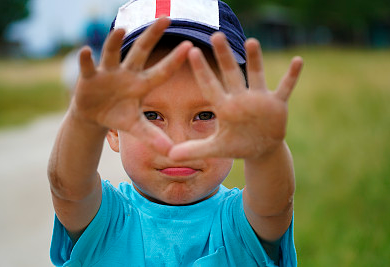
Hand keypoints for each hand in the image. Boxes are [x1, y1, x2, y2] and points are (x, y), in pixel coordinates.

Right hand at [72, 18, 191, 152]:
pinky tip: (85, 51)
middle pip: (141, 51)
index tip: (190, 46)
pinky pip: (88, 66)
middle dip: (152, 35)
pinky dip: (86, 60)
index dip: (174, 60)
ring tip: (121, 30)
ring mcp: (108, 72)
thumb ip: (152, 136)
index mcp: (141, 85)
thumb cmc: (118, 115)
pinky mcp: (90, 77)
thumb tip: (171, 152)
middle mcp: (127, 73)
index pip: (161, 71)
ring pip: (113, 53)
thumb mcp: (135, 127)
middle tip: (165, 18)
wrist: (94, 115)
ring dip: (115, 42)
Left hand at [169, 33, 302, 160]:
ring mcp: (259, 99)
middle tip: (216, 35)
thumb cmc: (236, 145)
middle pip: (230, 73)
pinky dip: (292, 76)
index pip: (209, 86)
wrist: (260, 149)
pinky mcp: (277, 104)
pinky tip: (298, 61)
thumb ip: (194, 149)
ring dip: (255, 59)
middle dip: (224, 56)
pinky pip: (285, 87)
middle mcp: (240, 98)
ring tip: (251, 41)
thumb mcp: (216, 148)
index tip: (191, 52)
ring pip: (256, 75)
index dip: (202, 70)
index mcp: (224, 107)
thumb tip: (169, 155)